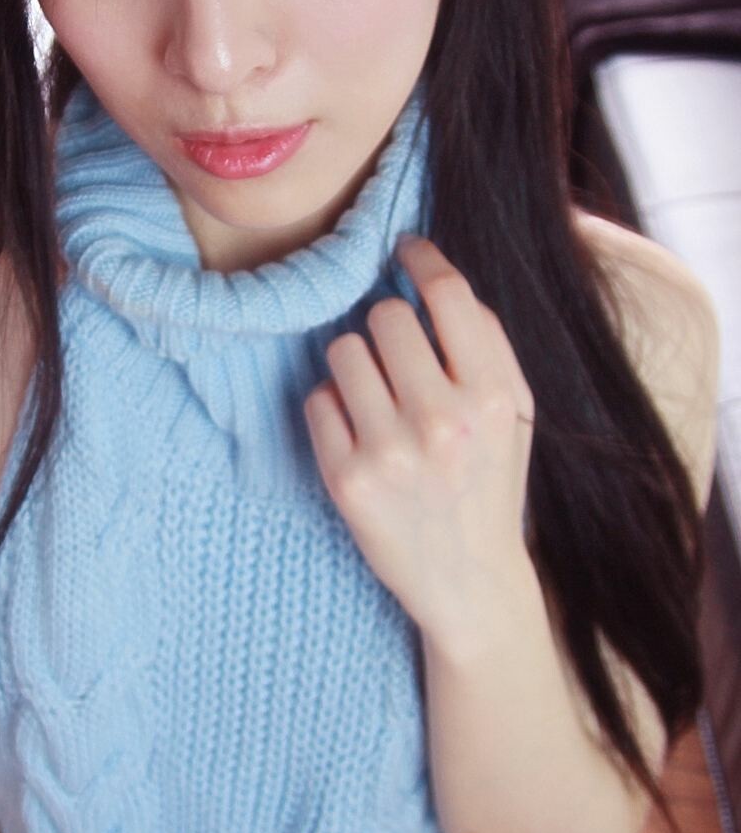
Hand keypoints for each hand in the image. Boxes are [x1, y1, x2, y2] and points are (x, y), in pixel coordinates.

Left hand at [302, 235, 534, 637]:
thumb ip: (487, 343)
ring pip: (344, 350)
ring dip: (356, 365)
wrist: (470, 582)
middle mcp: (443, 421)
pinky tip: (360, 434)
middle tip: (398, 358)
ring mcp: (391, 451)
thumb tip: (434, 272)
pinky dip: (333, 408)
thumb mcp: (515, 415)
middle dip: (388, 328)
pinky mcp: (347, 479)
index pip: (449, 295)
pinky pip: (317, 399)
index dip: (422, 259)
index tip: (406, 250)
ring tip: (378, 400)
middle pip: (386, 316)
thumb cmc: (489, 483)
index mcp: (493, 397)